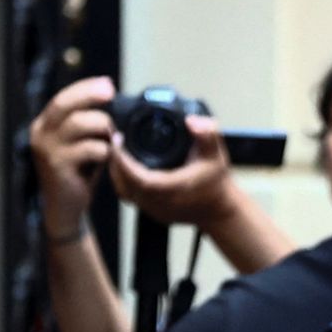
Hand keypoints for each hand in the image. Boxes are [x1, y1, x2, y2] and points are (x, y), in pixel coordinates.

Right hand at [30, 75, 117, 233]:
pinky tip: (109, 156)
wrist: (65, 208)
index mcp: (44, 125)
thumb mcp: (78, 142)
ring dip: (102, 126)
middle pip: (65, 104)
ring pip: (79, 124)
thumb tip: (108, 97)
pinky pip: (90, 149)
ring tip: (112, 138)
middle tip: (111, 92)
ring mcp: (48, 150)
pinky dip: (105, 150)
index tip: (108, 84)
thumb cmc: (76, 172)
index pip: (63, 98)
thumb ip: (86, 122)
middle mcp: (41, 134)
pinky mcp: (58, 166)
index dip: (85, 88)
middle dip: (90, 94)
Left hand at [109, 114, 239, 227]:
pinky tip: (124, 164)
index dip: (121, 157)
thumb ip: (207, 134)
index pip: (134, 176)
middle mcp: (157, 202)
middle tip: (112, 137)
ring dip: (116, 170)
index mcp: (169, 189)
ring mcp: (152, 209)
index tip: (116, 138)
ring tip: (116, 148)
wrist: (220, 209)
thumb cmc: (216, 182)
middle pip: (122, 182)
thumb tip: (192, 120)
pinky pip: (128, 195)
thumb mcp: (216, 154)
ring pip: (122, 190)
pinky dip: (122, 179)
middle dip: (114, 159)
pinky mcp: (150, 211)